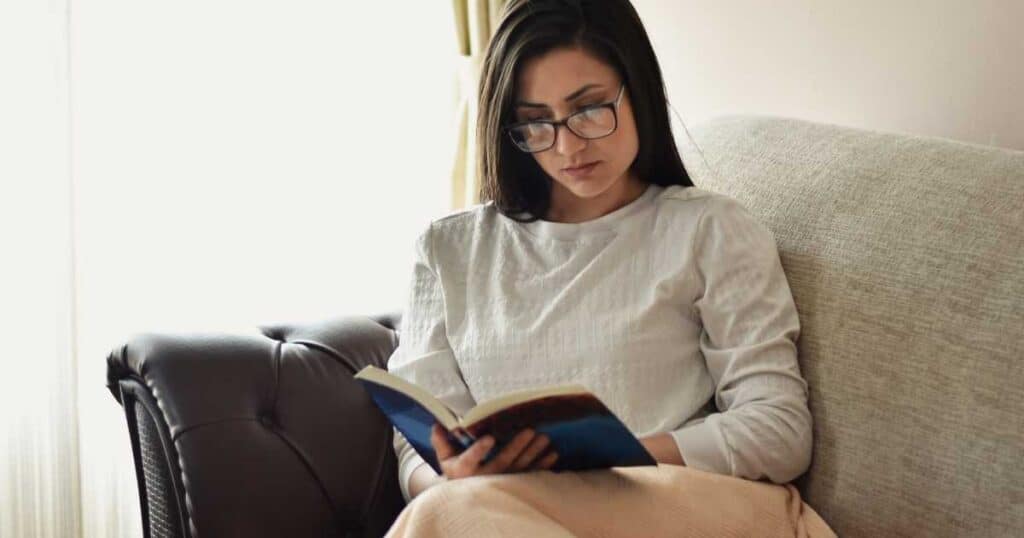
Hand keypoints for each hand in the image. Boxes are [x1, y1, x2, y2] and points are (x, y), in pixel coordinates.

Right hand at [431, 423, 558, 480]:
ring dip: (533, 453)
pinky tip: (553, 454)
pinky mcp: (515, 484)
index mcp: (464, 470)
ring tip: (544, 438)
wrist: (467, 495)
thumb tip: (437, 424)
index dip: (479, 450)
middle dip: (517, 446)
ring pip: (519, 468)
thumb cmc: (456, 469)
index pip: (470, 460)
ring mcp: (502, 482)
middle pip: (502, 462)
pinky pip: (530, 475)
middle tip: (530, 430)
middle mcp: (484, 478)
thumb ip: (441, 441)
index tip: (489, 438)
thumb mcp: (445, 457)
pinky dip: (542, 465)